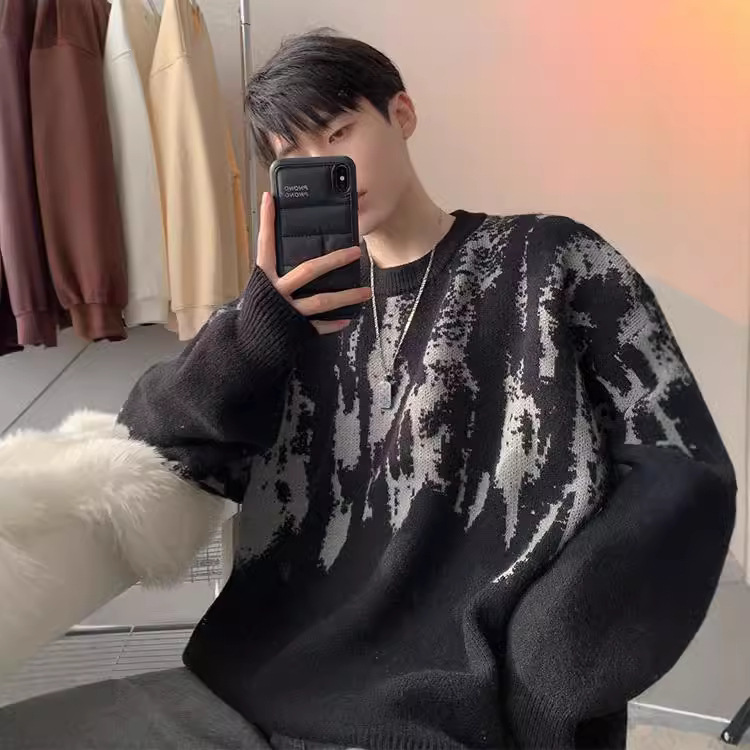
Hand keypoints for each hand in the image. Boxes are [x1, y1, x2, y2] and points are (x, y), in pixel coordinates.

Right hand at [255, 191, 371, 334]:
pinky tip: (348, 319)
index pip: (265, 243)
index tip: (270, 197)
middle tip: (356, 251)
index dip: (268, 221)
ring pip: (322, 301)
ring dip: (347, 296)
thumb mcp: (261, 287)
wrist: (247, 345)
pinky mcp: (295, 329)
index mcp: (264, 276)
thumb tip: (292, 251)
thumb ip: (275, 271)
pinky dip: (333, 324)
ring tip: (367, 292)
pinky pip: (319, 326)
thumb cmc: (258, 311)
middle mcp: (276, 291)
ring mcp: (287, 310)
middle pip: (309, 270)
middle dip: (334, 260)